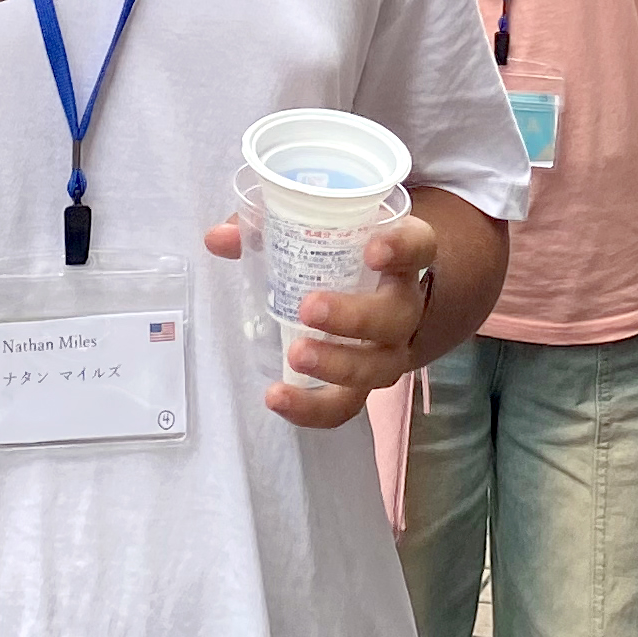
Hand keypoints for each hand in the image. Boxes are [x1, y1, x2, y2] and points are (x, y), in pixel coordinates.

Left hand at [200, 210, 436, 428]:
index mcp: (399, 259)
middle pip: (396, 317)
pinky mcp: (363, 383)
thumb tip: (219, 237)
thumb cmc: (347, 255)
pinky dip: (313, 408)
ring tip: (294, 356)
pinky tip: (277, 398)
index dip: (402, 248)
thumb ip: (271, 228)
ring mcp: (388, 350)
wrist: (379, 295)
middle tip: (309, 308)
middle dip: (355, 317)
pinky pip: (346, 405)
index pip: (418, 246)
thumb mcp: (321, 232)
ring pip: (377, 368)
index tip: (373, 250)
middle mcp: (403, 307)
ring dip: (337, 366)